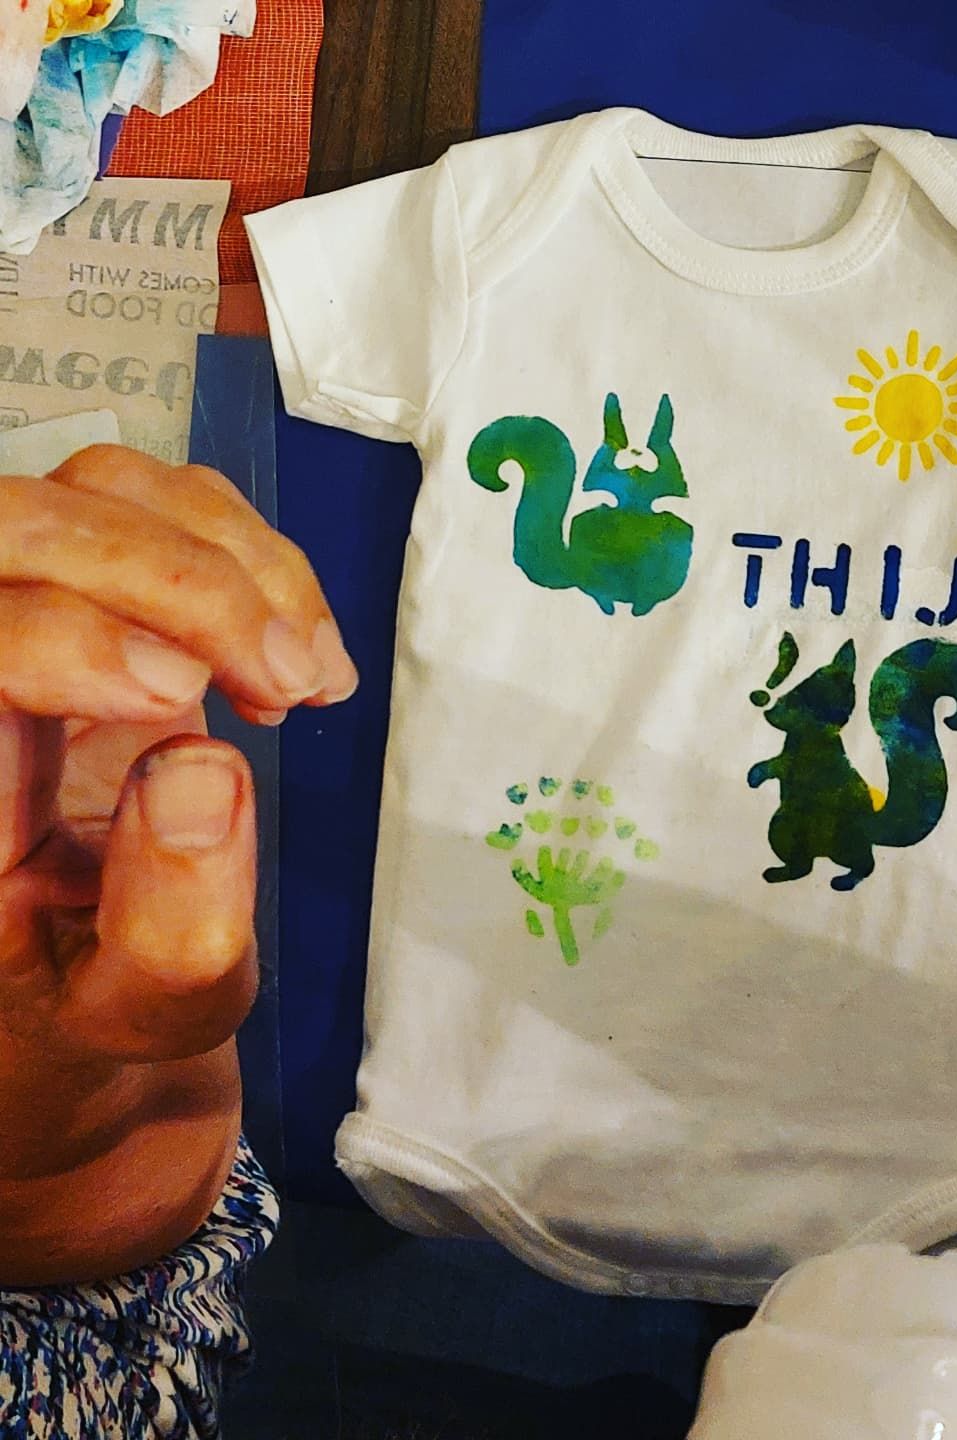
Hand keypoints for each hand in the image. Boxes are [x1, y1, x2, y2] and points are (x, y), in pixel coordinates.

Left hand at [0, 446, 357, 1285]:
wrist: (93, 990)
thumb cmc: (97, 1017)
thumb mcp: (146, 1016)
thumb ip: (172, 924)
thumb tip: (200, 764)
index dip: (65, 637)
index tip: (196, 707)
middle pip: (19, 524)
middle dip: (178, 578)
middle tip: (294, 678)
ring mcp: (27, 618)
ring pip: (100, 491)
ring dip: (233, 561)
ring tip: (310, 674)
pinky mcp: (100, 600)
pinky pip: (166, 508)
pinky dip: (256, 559)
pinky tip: (301, 647)